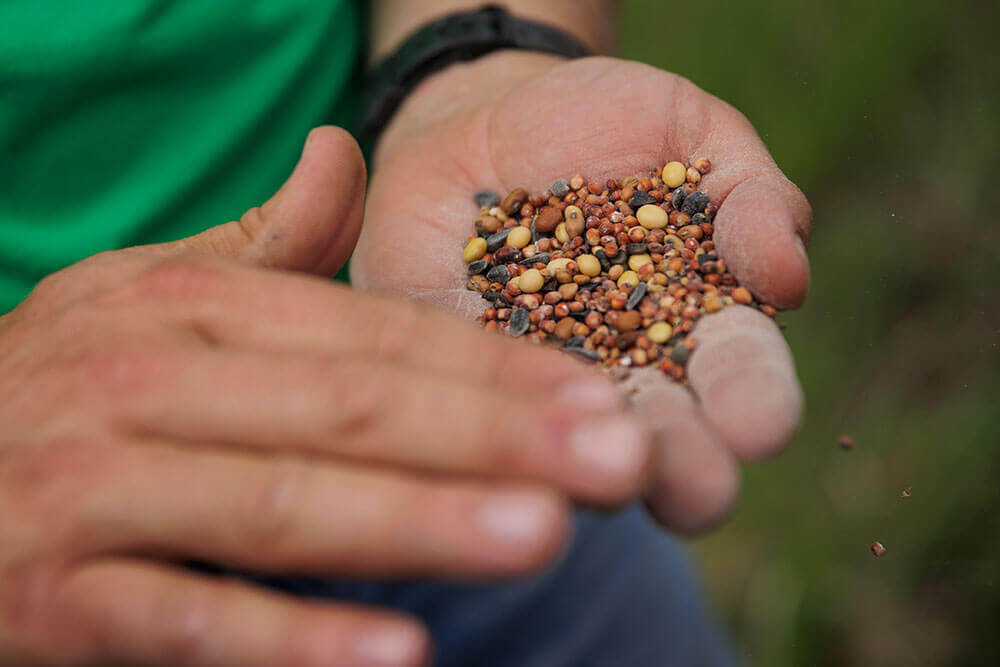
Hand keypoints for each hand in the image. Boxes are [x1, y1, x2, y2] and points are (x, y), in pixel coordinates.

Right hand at [0, 128, 649, 664]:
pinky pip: (186, 619)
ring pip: (282, 504)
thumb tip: (343, 149)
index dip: (493, 367)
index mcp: (189, 306)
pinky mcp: (56, 596)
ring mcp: (98, 488)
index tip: (602, 394)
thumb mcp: (149, 287)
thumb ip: (260, 240)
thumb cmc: (62, 378)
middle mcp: (149, 383)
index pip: (371, 335)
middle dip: (492, 437)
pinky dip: (291, 641)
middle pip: (350, 409)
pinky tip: (398, 654)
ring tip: (541, 536)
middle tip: (620, 460)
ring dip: (418, 522)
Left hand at [354, 53, 811, 533]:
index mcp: (695, 326)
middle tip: (695, 491)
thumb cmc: (609, 129)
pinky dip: (478, 405)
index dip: (754, 402)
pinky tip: (489, 419)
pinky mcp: (451, 359)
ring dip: (583, 461)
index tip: (761, 426)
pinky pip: (461, 388)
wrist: (489, 120)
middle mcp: (619, 372)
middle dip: (680, 466)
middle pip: (658, 435)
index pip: (738, 376)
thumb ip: (751, 198)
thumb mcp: (693, 136)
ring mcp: (533, 374)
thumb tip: (788, 277)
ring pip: (563, 434)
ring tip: (603, 470)